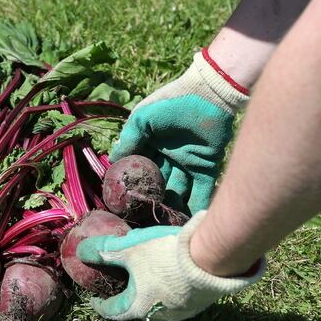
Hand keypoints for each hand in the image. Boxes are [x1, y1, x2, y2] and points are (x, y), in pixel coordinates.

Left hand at [76, 211, 264, 320]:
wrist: (213, 258)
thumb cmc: (165, 256)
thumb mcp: (130, 249)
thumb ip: (104, 251)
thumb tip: (82, 251)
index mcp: (138, 307)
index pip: (112, 311)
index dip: (100, 304)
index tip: (94, 297)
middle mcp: (159, 317)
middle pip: (136, 310)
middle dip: (127, 298)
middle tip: (122, 284)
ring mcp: (183, 312)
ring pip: (159, 306)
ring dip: (150, 294)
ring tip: (148, 278)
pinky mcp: (201, 303)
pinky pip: (179, 299)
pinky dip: (170, 289)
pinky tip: (174, 274)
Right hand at [110, 50, 248, 214]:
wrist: (208, 95)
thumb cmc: (171, 103)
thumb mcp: (142, 119)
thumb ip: (128, 140)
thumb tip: (112, 161)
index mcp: (151, 146)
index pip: (139, 169)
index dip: (132, 185)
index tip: (125, 203)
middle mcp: (167, 158)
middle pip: (158, 184)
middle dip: (151, 201)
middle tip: (144, 219)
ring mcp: (187, 164)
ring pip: (177, 192)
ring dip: (171, 207)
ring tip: (163, 226)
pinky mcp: (207, 168)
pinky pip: (200, 191)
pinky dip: (195, 206)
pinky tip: (187, 223)